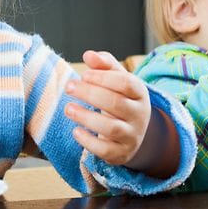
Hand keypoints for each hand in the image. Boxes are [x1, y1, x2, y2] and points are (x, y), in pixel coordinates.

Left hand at [64, 50, 150, 165]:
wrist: (132, 132)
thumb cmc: (119, 98)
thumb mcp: (116, 79)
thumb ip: (103, 64)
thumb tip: (89, 55)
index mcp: (140, 94)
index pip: (126, 83)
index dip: (103, 78)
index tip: (84, 75)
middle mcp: (139, 115)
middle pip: (116, 104)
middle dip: (89, 94)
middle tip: (69, 87)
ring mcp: (131, 136)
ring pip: (111, 128)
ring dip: (86, 117)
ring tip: (68, 108)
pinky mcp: (121, 153)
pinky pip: (105, 150)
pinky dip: (89, 141)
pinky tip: (76, 131)